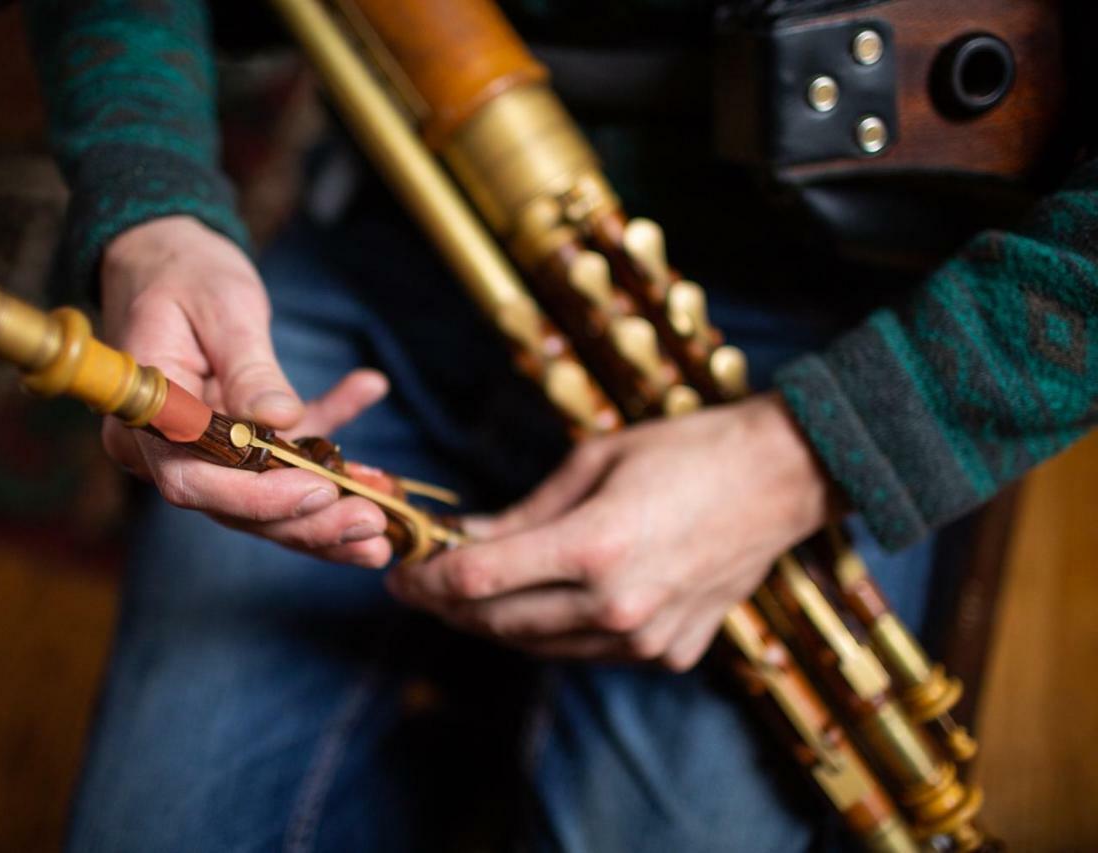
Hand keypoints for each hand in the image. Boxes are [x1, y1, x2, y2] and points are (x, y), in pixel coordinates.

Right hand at [99, 216, 391, 566]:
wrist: (166, 252)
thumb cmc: (184, 271)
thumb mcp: (222, 309)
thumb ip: (250, 368)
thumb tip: (281, 419)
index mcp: (146, 417)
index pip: (193, 480)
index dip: (257, 498)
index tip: (318, 491)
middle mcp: (165, 447)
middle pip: (234, 506)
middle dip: (306, 522)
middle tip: (371, 526)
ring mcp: (201, 448)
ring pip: (264, 498)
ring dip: (326, 511)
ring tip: (384, 517)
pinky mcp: (239, 437)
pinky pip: (287, 452)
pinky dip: (332, 431)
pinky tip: (367, 387)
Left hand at [387, 393, 833, 668]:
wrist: (782, 478)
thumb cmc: (686, 452)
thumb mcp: (593, 463)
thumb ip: (524, 513)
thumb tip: (465, 539)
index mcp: (593, 547)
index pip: (478, 579)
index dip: (427, 579)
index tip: (401, 572)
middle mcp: (617, 605)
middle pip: (499, 621)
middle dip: (448, 605)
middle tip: (422, 585)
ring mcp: (647, 638)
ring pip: (540, 646)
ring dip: (496, 621)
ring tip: (470, 593)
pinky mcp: (671, 652)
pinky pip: (590, 651)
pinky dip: (556, 630)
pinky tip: (544, 600)